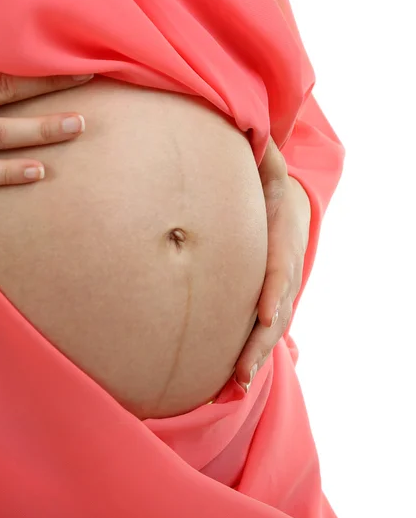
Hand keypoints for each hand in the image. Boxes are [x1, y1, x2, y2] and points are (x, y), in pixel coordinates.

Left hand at [235, 138, 310, 391]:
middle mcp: (284, 270)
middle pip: (277, 310)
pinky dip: (249, 356)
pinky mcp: (267, 301)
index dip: (274, 290)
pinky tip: (228, 384)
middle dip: (260, 341)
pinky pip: (261, 332)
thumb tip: (251, 130)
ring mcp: (278, 290)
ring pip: (271, 330)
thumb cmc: (270, 184)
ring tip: (233, 387)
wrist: (288, 206)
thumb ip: (261, 151)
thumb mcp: (270, 164)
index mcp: (283, 238)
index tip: (266, 315)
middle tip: (240, 371)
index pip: (281, 267)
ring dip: (254, 358)